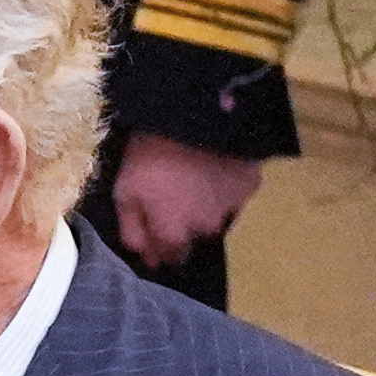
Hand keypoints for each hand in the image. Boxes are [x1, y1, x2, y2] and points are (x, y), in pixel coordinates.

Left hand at [107, 134, 265, 268]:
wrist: (197, 117)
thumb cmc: (151, 156)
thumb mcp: (125, 192)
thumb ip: (133, 230)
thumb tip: (146, 258)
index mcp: (176, 234)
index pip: (170, 258)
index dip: (160, 250)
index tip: (154, 232)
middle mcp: (207, 230)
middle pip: (194, 239)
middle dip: (183, 229)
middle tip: (172, 201)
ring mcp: (233, 208)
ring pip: (215, 218)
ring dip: (204, 208)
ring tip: (192, 182)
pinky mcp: (251, 186)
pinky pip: (233, 194)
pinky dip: (223, 188)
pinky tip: (213, 169)